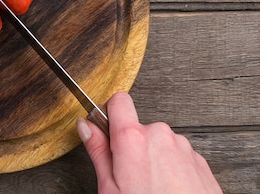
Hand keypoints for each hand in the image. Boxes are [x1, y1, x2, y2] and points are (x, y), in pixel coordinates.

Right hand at [77, 92, 222, 193]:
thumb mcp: (110, 188)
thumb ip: (98, 151)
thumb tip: (86, 126)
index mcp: (133, 139)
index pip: (118, 101)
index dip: (109, 113)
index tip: (106, 130)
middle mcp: (160, 135)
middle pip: (138, 128)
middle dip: (131, 147)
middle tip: (128, 176)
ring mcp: (182, 147)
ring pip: (158, 143)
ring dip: (152, 159)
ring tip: (151, 187)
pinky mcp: (199, 161)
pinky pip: (177, 156)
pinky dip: (171, 169)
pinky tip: (168, 190)